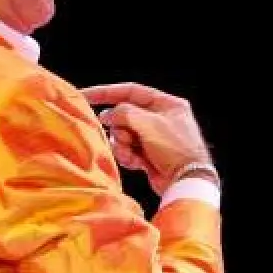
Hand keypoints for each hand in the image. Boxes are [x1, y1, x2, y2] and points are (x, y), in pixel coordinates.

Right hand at [80, 82, 213, 194]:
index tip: (85, 96)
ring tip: (131, 152)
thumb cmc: (175, 149)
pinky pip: (128, 150)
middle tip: (122, 135)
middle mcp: (160, 119)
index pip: (131, 91)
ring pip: (124, 134)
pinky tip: (135, 162)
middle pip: (125, 115)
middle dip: (119, 126)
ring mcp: (154, 138)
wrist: (187, 182)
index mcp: (166, 104)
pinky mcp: (148, 156)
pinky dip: (128, 156)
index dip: (106, 92)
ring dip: (123, 144)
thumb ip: (124, 113)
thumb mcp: (149, 124)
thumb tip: (107, 115)